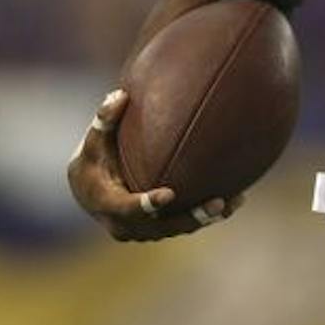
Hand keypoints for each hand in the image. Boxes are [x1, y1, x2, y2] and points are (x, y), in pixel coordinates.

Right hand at [66, 89, 242, 241]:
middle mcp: (124, 224)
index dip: (147, 204)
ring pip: (177, 228)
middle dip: (191, 218)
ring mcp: (142, 231)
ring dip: (205, 218)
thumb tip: (120, 94)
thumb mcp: (94, 139)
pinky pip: (183, 224)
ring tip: (235, 202)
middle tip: (218, 203)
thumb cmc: (94, 157)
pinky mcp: (157, 228)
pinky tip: (236, 199)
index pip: (127, 208)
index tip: (169, 195)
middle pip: (161, 227)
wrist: (88, 189)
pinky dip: (206, 215)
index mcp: (105, 203)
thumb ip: (105, 119)